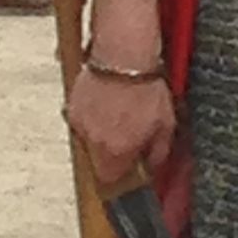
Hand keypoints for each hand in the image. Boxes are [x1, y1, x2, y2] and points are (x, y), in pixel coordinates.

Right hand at [68, 67, 175, 188]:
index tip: (130, 162)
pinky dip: (92, 112)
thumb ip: (158, 152)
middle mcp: (93, 143)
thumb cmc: (146, 87)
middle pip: (98, 159)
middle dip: (112, 149)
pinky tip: (107, 98)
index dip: (121, 173)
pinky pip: (81, 118)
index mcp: (115, 152)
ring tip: (118, 109)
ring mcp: (80, 124)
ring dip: (101, 130)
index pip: (110, 181)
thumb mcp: (166, 123)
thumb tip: (153, 166)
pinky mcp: (72, 105)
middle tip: (127, 130)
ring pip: (89, 138)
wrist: (123, 56)